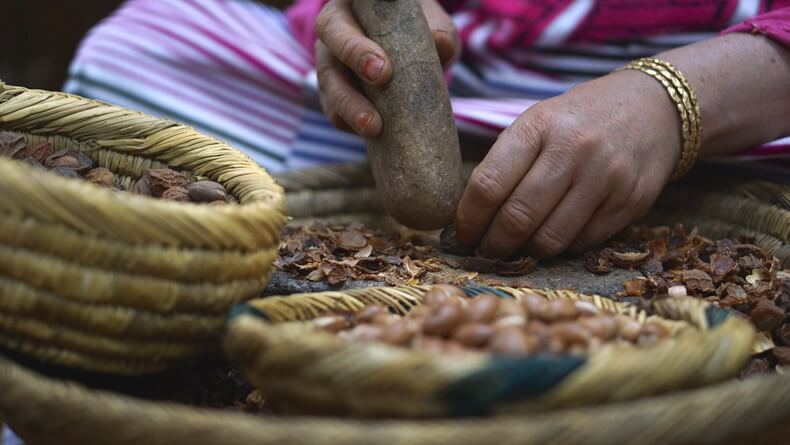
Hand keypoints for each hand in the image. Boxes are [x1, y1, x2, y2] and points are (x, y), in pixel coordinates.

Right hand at [315, 0, 458, 136]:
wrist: (413, 43)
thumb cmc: (417, 24)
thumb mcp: (430, 20)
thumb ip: (438, 29)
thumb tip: (441, 45)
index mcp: (347, 11)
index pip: (338, 25)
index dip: (354, 50)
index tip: (382, 72)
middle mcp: (332, 39)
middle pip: (327, 63)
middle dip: (348, 89)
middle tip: (375, 112)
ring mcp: (330, 69)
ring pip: (330, 93)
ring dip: (350, 113)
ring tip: (373, 129)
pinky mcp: (336, 98)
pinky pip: (337, 115)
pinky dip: (353, 126)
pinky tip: (376, 135)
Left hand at [455, 32, 789, 258]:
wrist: (653, 109)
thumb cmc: (578, 121)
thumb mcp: (537, 124)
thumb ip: (505, 165)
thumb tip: (469, 219)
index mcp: (538, 126)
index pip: (488, 185)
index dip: (469, 220)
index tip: (462, 235)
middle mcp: (573, 150)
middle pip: (517, 218)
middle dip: (493, 245)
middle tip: (485, 252)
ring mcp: (606, 178)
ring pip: (550, 239)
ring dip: (525, 253)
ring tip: (516, 249)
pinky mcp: (630, 202)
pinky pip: (582, 243)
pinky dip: (560, 248)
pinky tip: (552, 238)